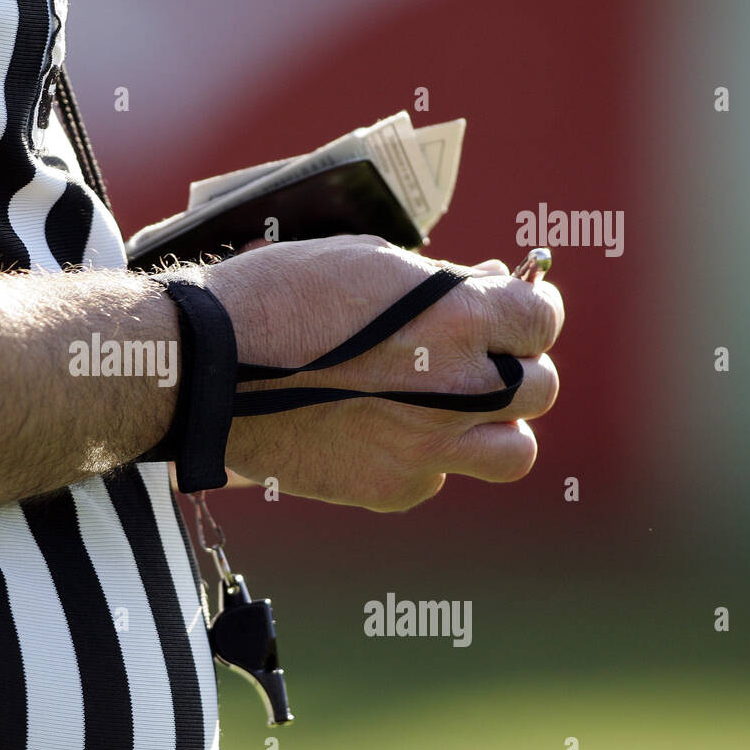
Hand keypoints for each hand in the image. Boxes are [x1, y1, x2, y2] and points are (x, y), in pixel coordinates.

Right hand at [199, 236, 562, 510]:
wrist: (206, 366)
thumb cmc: (275, 297)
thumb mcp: (365, 261)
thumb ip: (437, 284)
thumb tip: (483, 290)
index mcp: (455, 318)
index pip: (543, 320)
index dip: (529, 313)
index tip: (513, 313)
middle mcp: (456, 388)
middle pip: (540, 390)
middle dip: (515, 369)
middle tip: (478, 362)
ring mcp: (425, 448)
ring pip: (514, 454)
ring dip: (495, 430)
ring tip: (453, 413)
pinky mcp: (388, 488)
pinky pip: (437, 481)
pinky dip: (424, 462)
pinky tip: (383, 437)